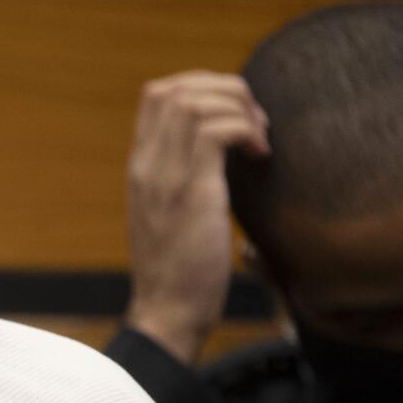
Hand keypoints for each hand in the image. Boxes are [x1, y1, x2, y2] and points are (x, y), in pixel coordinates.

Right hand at [124, 71, 269, 365]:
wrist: (168, 314)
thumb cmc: (180, 274)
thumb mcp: (174, 216)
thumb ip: (185, 181)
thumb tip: (222, 158)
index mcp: (141, 168)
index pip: (157, 95)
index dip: (203, 87)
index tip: (234, 116)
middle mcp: (147, 165)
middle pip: (175, 88)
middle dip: (224, 89)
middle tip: (254, 123)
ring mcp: (165, 177)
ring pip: (195, 102)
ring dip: (238, 109)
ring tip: (259, 140)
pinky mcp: (191, 192)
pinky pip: (217, 131)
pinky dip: (245, 131)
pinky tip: (260, 157)